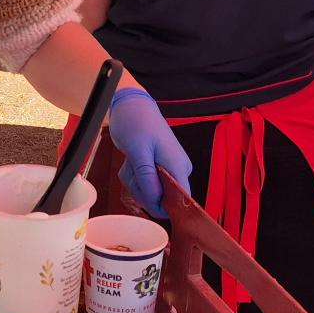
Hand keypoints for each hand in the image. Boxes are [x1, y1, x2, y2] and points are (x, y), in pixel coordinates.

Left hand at [107, 88, 190, 218]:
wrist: (132, 106)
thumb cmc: (135, 124)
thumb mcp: (138, 152)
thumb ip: (147, 178)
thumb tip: (156, 202)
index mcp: (178, 166)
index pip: (181, 200)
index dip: (162, 206)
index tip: (142, 197)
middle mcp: (179, 169)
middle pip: (163, 199)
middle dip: (142, 190)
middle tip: (131, 170)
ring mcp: (170, 169)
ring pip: (152, 192)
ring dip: (136, 182)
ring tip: (131, 162)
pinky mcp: (161, 168)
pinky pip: (148, 183)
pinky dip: (135, 177)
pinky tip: (132, 162)